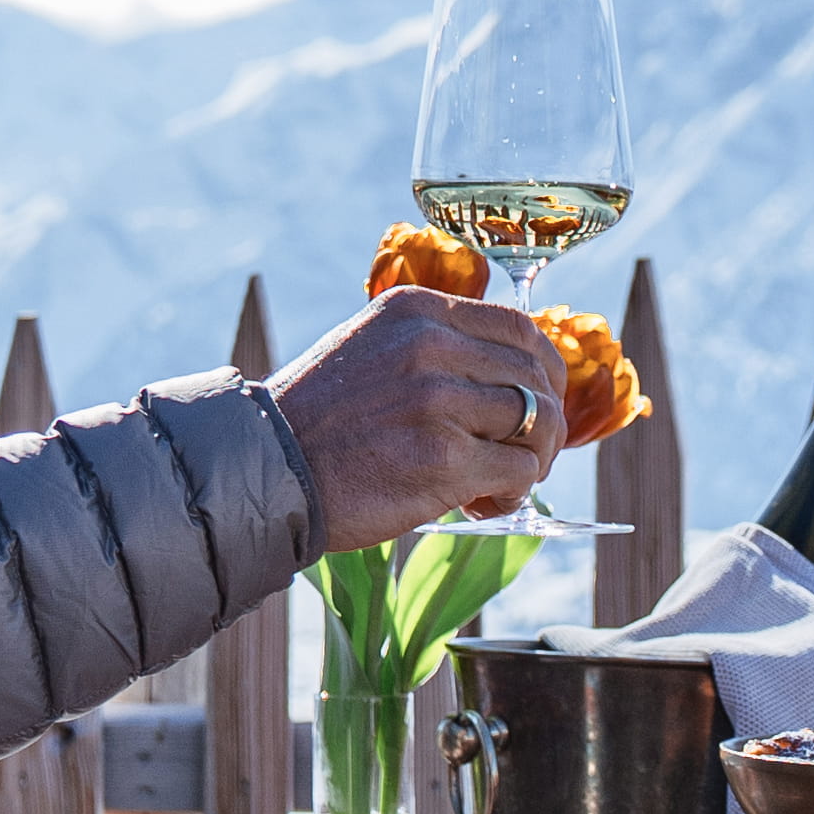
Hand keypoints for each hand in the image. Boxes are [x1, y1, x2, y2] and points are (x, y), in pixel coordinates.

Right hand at [271, 287, 571, 546]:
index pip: (520, 328)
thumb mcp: (374, 350)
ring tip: (498, 483)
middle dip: (545, 424)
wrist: (267, 470)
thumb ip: (436, 348)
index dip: (544, 371)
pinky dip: (514, 492)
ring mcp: (439, 401)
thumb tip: (515, 376)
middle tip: (525, 456)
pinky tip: (482, 503)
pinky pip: (519, 471)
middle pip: (537, 378)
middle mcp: (432, 346)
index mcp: (418, 311)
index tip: (539, 401)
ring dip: (532, 461)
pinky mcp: (444, 458)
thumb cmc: (322, 422)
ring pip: (538, 424)